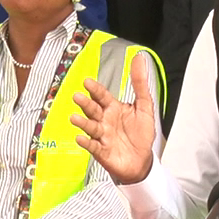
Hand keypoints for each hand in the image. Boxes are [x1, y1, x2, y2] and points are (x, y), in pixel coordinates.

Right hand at [70, 54, 156, 184]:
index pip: (102, 96)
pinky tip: (80, 138)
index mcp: (113, 108)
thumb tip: (139, 58)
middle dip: (85, 104)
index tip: (87, 81)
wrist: (142, 160)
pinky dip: (86, 143)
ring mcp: (102, 136)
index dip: (95, 89)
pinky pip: (92, 146)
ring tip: (74, 118)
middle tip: (77, 97)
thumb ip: (140, 83)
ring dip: (82, 123)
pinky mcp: (102, 151)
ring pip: (90, 127)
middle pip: (93, 110)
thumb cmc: (141, 133)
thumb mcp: (144, 106)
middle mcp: (105, 120)